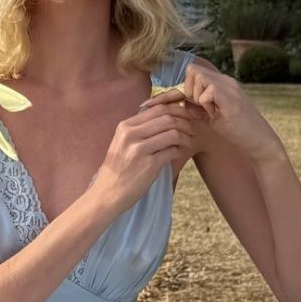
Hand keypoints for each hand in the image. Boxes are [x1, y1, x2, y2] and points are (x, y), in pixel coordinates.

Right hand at [91, 99, 206, 214]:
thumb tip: (164, 115)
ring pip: (172, 134)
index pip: (157, 108)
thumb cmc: (119, 168)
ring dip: (185, 137)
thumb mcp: (122, 142)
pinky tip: (180, 153)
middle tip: (192, 128)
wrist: (107, 193)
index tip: (186, 115)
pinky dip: (180, 150)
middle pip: (167, 118)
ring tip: (188, 141)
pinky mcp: (148, 166)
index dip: (176, 109)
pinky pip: (172, 151)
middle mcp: (130, 135)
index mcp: (125, 126)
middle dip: (185, 122)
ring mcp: (139, 150)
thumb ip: (139, 129)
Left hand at [140, 57, 285, 164]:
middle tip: (196, 108)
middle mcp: (224, 80)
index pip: (190, 77)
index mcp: (219, 84)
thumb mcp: (210, 118)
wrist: (259, 142)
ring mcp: (229, 86)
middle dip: (187, 90)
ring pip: (198, 78)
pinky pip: (206, 92)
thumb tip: (179, 103)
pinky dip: (206, 104)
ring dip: (197, 97)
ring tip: (210, 112)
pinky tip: (216, 115)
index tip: (149, 104)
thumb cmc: (236, 133)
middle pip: (192, 71)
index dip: (170, 90)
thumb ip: (196, 108)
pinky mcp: (230, 96)